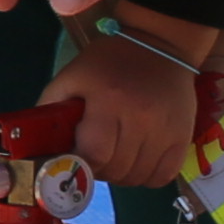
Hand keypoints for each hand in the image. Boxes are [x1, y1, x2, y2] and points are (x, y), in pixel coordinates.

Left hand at [43, 21, 214, 214]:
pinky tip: (138, 161)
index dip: (80, 165)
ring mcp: (166, 130)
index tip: (75, 160)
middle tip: (95, 156)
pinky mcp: (184, 136)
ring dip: (122, 175)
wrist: (159, 45)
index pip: (94, 156)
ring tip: (116, 157)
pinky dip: (147, 176)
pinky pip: (163, 176)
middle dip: (99, 171)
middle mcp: (141, 119)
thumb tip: (39, 147)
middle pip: (116, 170)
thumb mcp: (72, 77)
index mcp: (108, 102)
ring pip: (138, 178)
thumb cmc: (108, 62)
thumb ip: (51, 108)